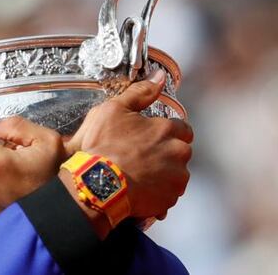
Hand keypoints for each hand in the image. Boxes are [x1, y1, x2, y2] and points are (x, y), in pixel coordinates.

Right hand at [65, 69, 193, 220]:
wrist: (95, 185)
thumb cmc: (102, 146)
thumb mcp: (113, 110)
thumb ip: (140, 92)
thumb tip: (159, 76)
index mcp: (167, 130)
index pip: (182, 128)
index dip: (165, 132)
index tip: (149, 137)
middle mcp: (178, 154)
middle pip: (180, 151)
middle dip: (165, 153)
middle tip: (140, 157)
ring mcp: (175, 179)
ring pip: (175, 174)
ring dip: (162, 174)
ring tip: (137, 175)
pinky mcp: (168, 199)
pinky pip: (167, 195)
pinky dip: (157, 193)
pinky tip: (138, 189)